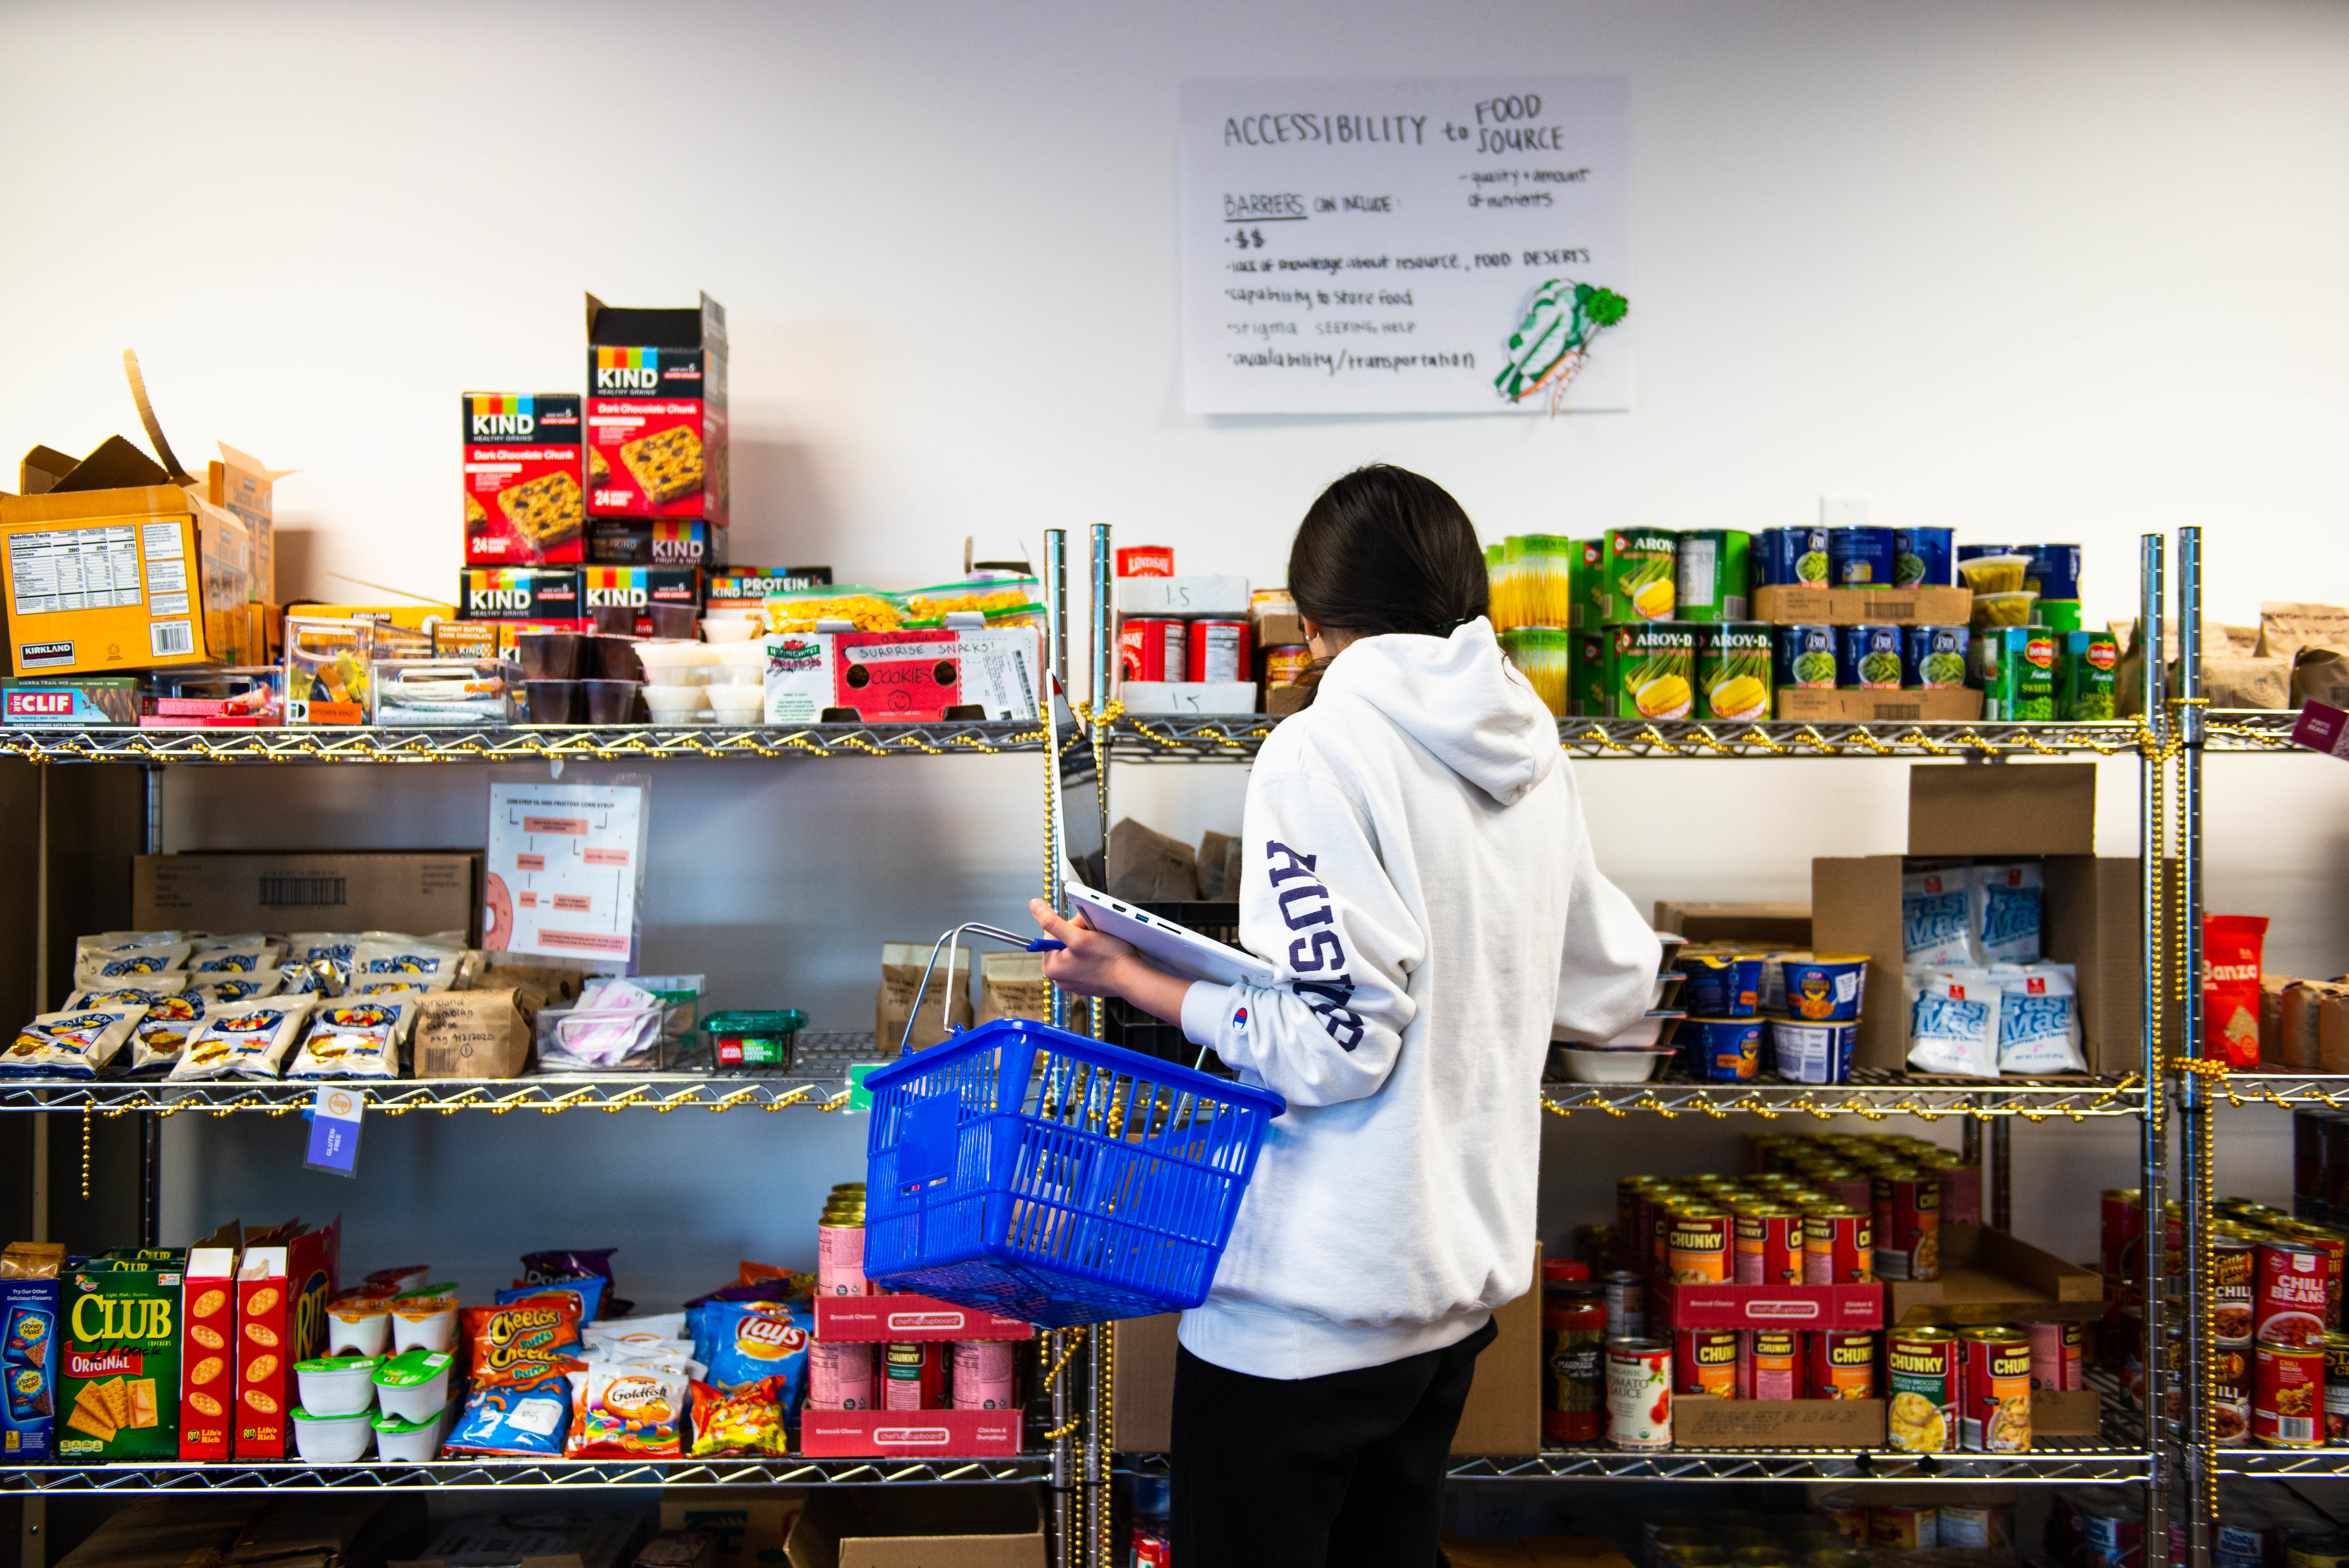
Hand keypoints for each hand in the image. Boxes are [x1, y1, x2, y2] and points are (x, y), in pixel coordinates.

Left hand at [1029, 900, 1199, 1027]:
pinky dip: (1093, 956)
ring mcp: (1072, 982)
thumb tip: (1034, 906)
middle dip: (1079, 935)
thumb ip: (1053, 921)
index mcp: (1050, 967)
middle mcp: (1058, 977)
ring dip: (1086, 944)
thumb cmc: (1108, 959)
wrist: (1131, 979)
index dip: (1071, 925)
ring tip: (1100, 946)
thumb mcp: (1078, 936)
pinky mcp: (1085, 983)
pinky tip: (1102, 956)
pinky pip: (1084, 962)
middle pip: (1064, 942)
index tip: (1085, 928)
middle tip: (1095, 936)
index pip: (1052, 933)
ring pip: (1075, 951)